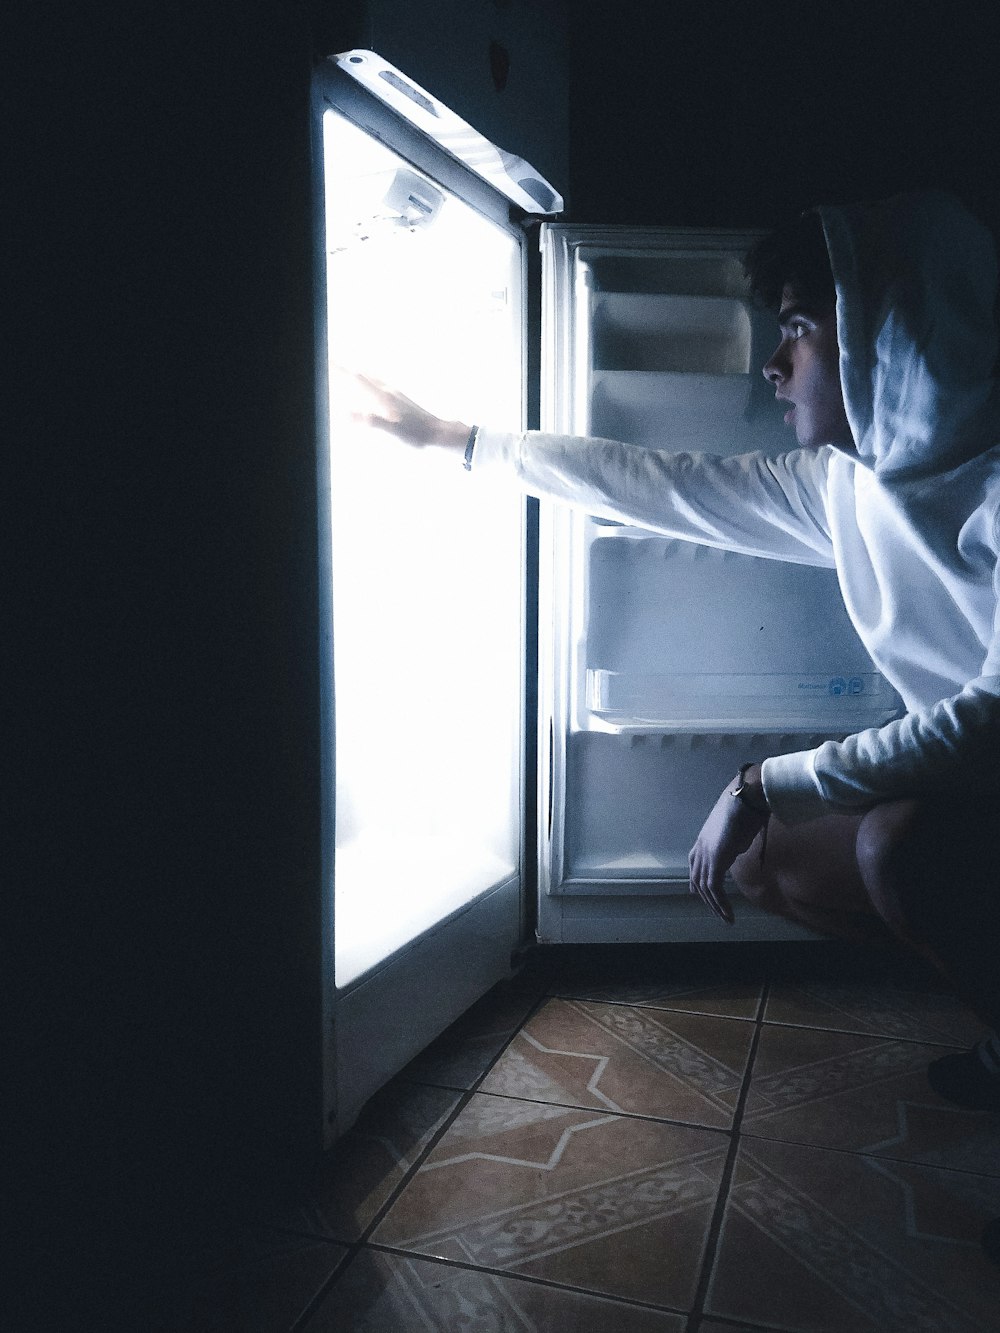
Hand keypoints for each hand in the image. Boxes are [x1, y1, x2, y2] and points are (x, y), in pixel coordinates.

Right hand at [342, 370, 469, 455]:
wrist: (439, 434)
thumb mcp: (392, 431)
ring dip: (359, 374)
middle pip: (362, 375)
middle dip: (345, 369)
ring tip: (351, 370)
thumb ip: (370, 421)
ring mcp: (395, 394)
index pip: (355, 378)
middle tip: (331, 361)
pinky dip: (371, 382)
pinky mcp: (402, 400)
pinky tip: (376, 387)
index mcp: (382, 397)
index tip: (326, 359)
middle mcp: (388, 391)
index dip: (339, 370)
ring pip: (373, 379)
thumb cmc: (416, 435)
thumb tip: (346, 414)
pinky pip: (381, 386)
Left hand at [688, 776, 768, 924]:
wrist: (746, 799)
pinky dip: (721, 903)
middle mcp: (701, 848)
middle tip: (718, 912)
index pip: (694, 865)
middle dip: (707, 898)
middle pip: (697, 879)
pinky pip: (714, 887)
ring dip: (716, 905)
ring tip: (726, 918)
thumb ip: (731, 843)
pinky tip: (729, 913)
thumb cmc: (745, 810)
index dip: (696, 881)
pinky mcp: (715, 860)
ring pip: (705, 887)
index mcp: (703, 840)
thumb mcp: (735, 831)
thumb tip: (734, 849)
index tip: (700, 893)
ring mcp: (706, 854)